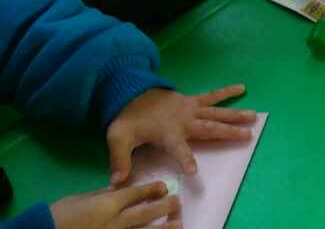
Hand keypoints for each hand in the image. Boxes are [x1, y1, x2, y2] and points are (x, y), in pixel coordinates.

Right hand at [50, 182, 177, 228]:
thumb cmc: (59, 215)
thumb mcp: (80, 198)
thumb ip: (101, 195)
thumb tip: (117, 190)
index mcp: (107, 204)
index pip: (135, 193)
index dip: (152, 189)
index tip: (164, 187)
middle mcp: (114, 221)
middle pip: (145, 213)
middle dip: (164, 207)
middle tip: (177, 202)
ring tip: (179, 224)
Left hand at [107, 85, 255, 184]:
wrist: (130, 92)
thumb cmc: (128, 119)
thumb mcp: (118, 139)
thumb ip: (120, 160)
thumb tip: (117, 181)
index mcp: (168, 133)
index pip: (178, 149)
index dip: (186, 159)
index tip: (195, 171)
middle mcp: (184, 121)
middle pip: (209, 128)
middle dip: (227, 132)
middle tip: (247, 135)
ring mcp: (190, 109)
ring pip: (216, 112)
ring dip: (234, 115)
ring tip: (254, 117)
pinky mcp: (192, 100)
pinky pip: (212, 95)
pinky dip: (227, 91)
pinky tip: (242, 87)